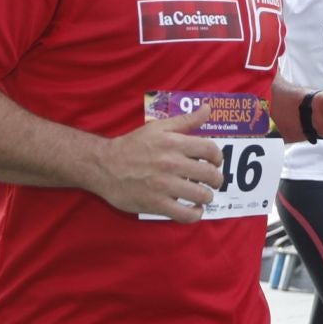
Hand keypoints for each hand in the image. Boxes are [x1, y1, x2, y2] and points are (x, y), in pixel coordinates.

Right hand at [96, 106, 224, 221]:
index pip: (210, 150)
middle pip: (210, 174)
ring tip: (202, 194)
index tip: (214, 162)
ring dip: (207, 196)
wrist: (104, 166)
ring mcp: (164, 186)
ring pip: (201, 195)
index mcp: (173, 143)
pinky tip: (194, 209)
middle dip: (216, 179)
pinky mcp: (156, 204)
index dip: (218, 157)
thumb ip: (185, 120)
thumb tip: (208, 108)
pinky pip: (185, 215)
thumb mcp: (158, 127)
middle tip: (212, 181)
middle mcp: (171, 164)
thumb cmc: (133, 145)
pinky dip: (195, 214)